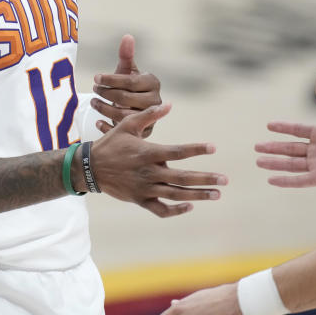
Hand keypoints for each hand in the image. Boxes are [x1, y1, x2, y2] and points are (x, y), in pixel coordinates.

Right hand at [90, 104, 226, 216]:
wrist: (90, 168)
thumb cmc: (111, 143)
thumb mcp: (127, 125)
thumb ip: (149, 115)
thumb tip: (170, 104)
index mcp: (148, 153)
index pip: (177, 151)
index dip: (196, 149)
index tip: (213, 147)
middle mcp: (149, 173)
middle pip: (182, 178)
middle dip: (206, 179)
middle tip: (225, 179)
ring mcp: (145, 189)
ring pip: (176, 195)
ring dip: (198, 196)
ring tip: (217, 194)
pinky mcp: (140, 200)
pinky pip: (161, 209)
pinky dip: (176, 210)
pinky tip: (190, 206)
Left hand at [91, 34, 160, 136]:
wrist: (135, 107)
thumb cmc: (130, 86)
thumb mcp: (128, 71)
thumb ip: (126, 55)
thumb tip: (127, 36)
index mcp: (153, 83)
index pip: (130, 81)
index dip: (111, 80)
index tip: (96, 78)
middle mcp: (155, 101)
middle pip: (125, 98)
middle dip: (106, 94)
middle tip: (94, 90)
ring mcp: (151, 119)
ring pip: (122, 115)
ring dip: (104, 109)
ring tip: (93, 102)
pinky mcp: (143, 133)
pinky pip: (122, 131)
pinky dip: (107, 127)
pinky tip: (97, 121)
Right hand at [258, 71, 315, 187]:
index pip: (297, 131)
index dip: (283, 128)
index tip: (269, 125)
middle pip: (290, 149)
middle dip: (273, 148)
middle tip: (256, 147)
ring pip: (291, 164)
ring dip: (274, 163)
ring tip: (258, 161)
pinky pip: (299, 180)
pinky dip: (285, 180)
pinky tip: (271, 179)